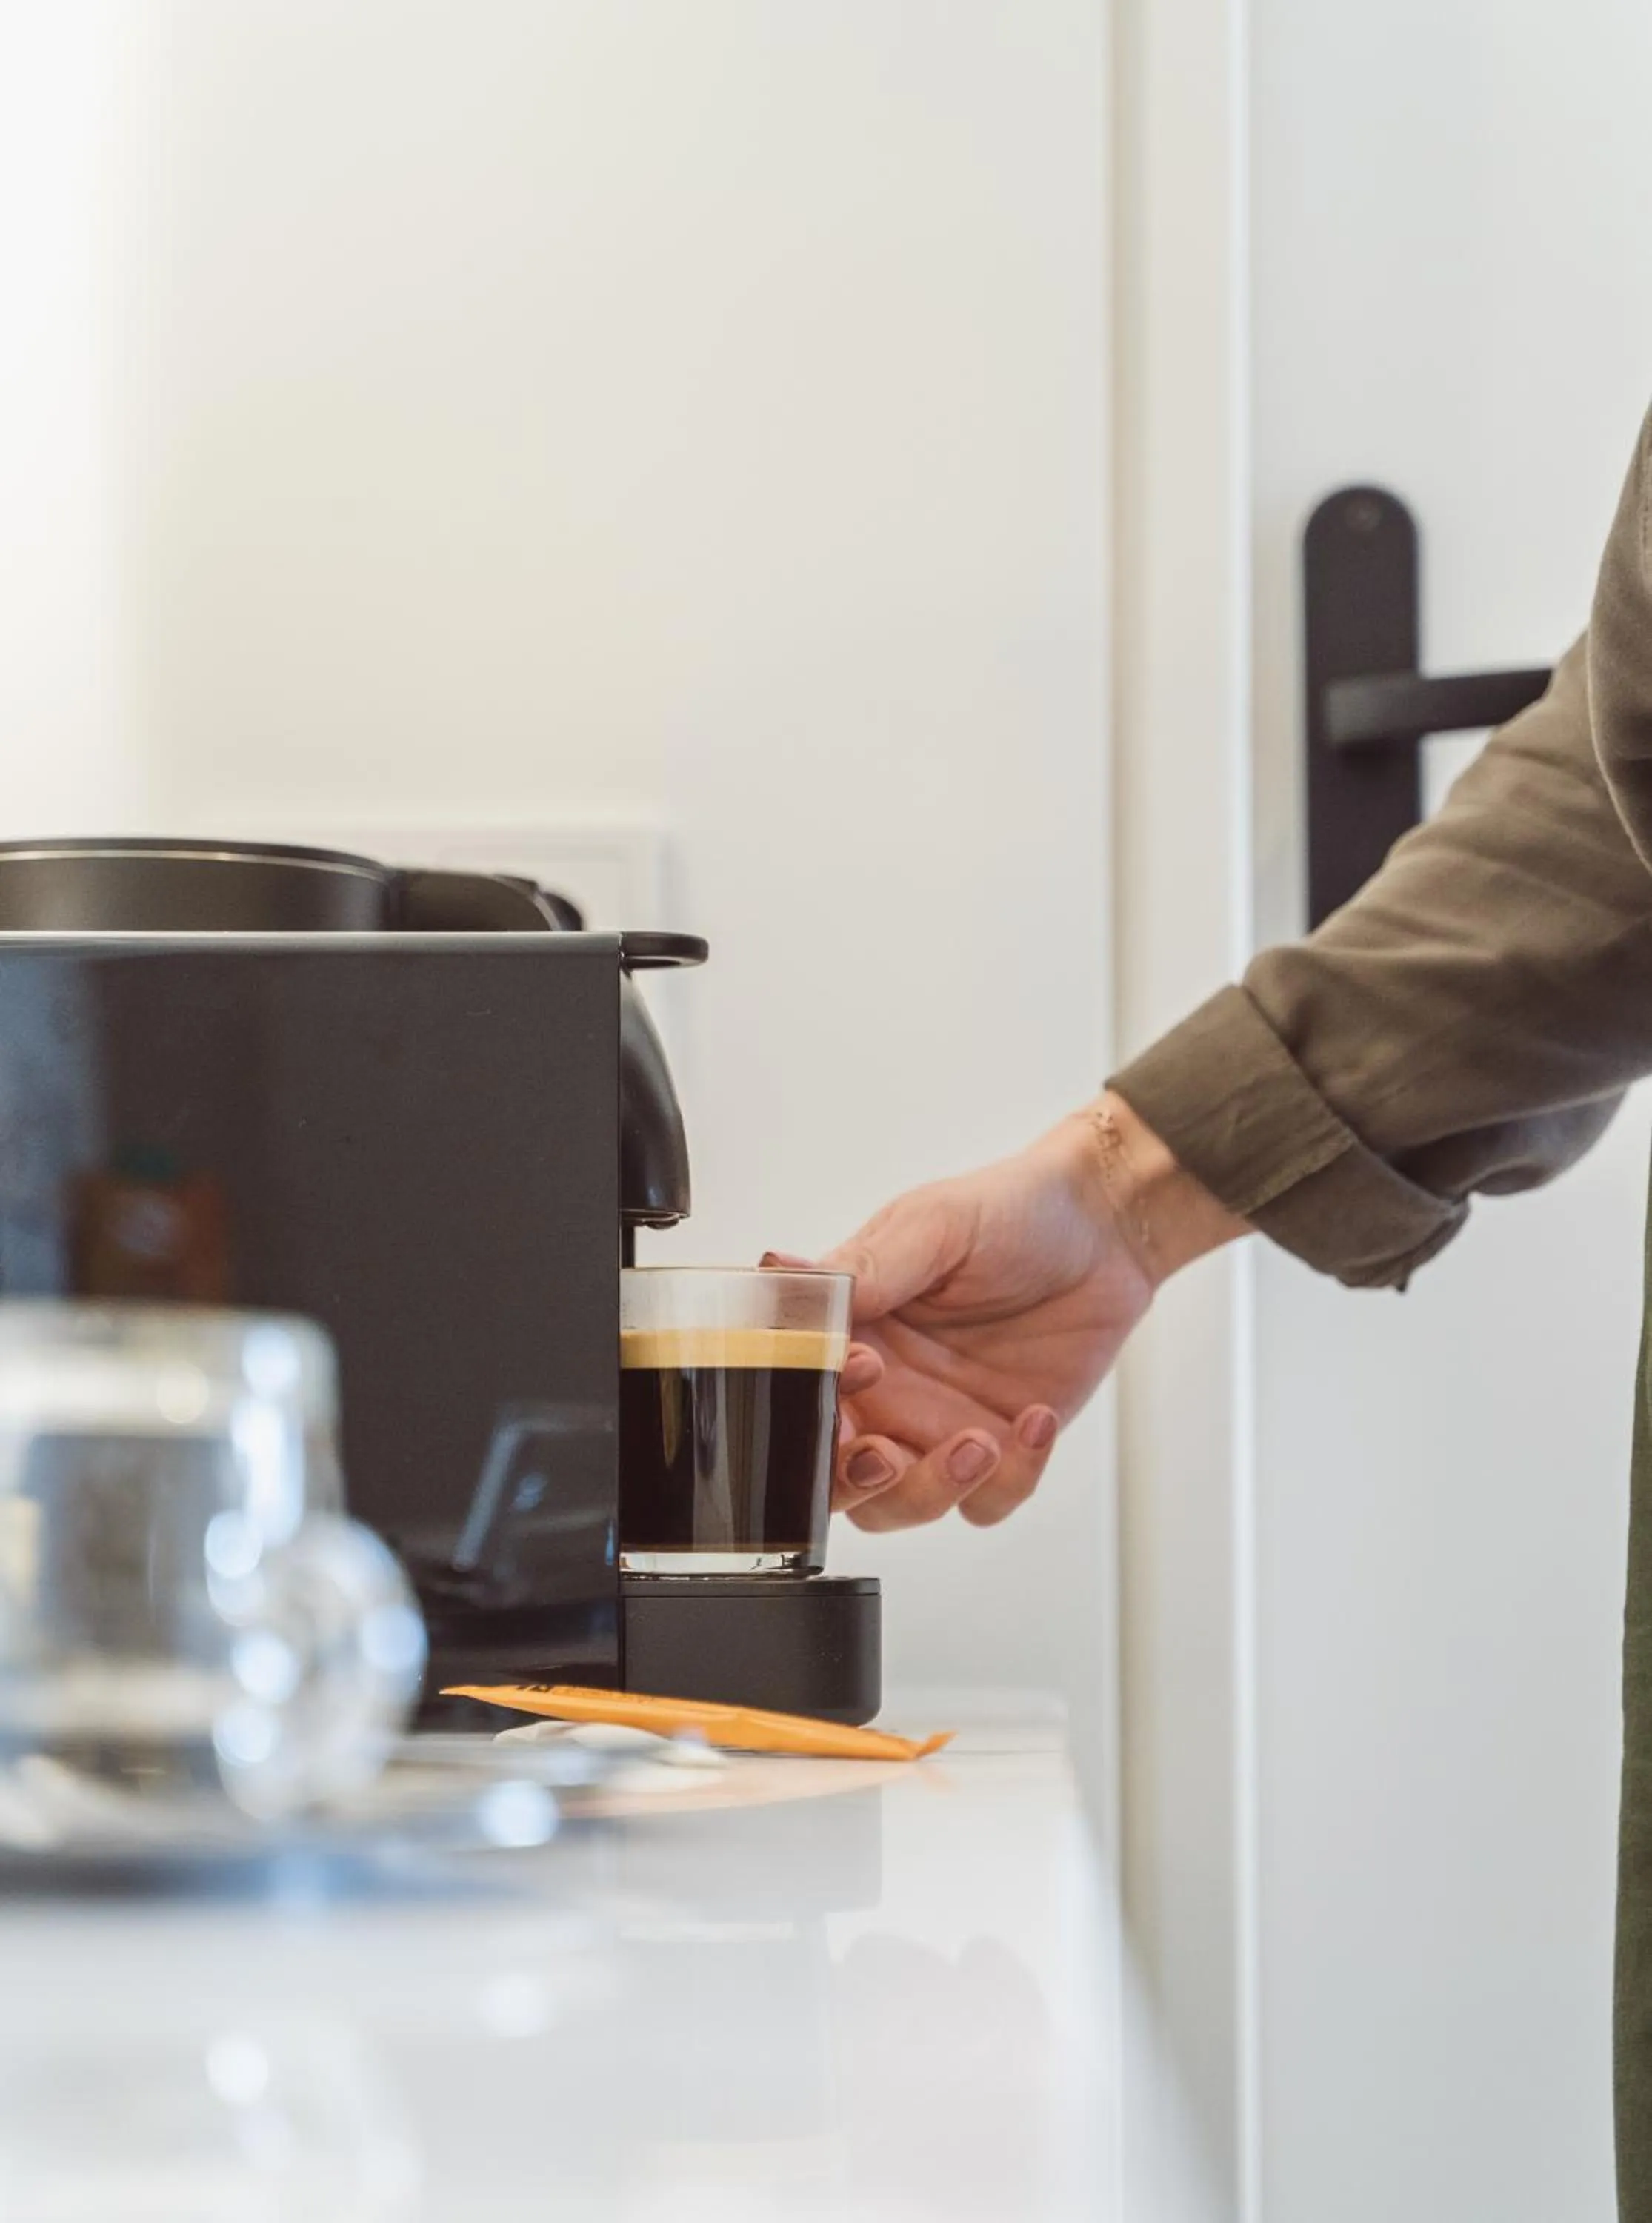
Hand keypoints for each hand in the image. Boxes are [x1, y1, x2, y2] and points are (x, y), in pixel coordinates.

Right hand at [789, 1092, 1243, 1532]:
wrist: (1101, 1228)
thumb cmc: (1009, 1212)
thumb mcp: (932, 1224)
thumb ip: (867, 1266)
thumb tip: (788, 1275)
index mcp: (851, 1336)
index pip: (800, 1396)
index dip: (813, 1409)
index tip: (862, 1373)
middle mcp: (884, 1392)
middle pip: (834, 1477)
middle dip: (851, 1483)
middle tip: (887, 1456)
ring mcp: (938, 1426)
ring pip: (902, 1505)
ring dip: (931, 1490)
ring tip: (977, 1442)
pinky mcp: (1001, 1448)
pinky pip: (988, 1502)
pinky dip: (1010, 1479)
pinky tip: (1036, 1420)